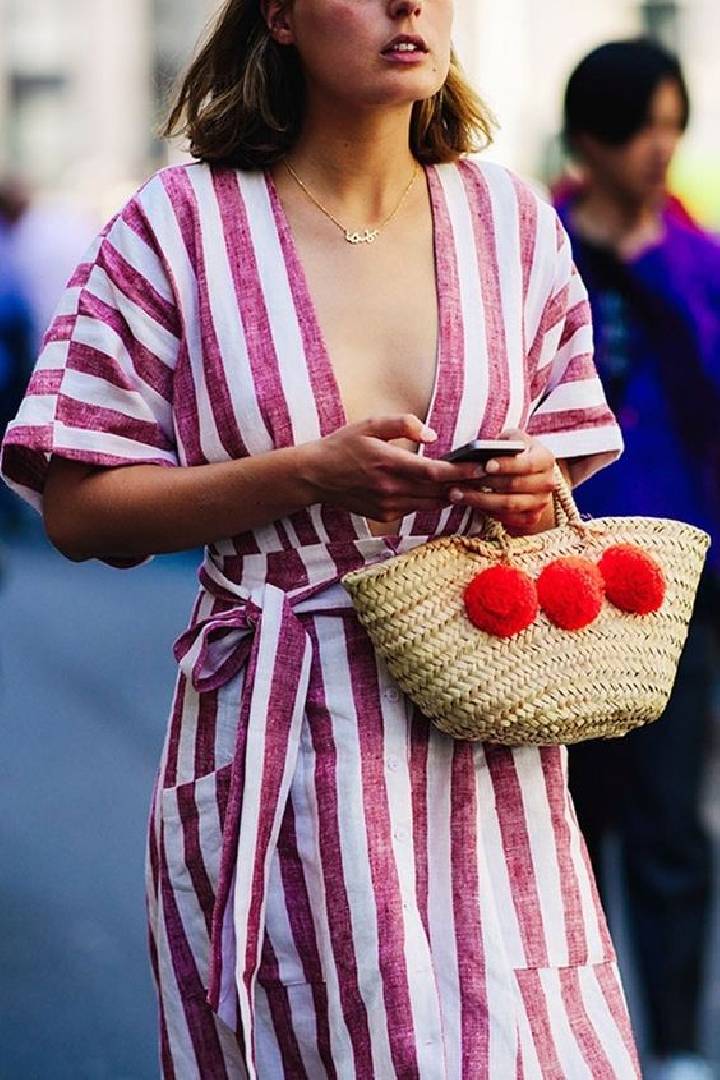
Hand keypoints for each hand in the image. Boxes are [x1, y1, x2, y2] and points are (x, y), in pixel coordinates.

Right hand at [298, 414, 483, 522]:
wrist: (316, 476)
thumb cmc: (344, 446)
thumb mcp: (370, 424)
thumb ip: (403, 425)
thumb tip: (431, 435)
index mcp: (388, 463)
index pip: (432, 472)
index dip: (459, 472)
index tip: (480, 468)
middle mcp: (390, 489)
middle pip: (437, 492)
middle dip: (463, 485)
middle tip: (487, 478)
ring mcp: (387, 505)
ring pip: (429, 504)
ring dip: (451, 495)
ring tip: (473, 485)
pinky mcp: (384, 515)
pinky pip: (415, 508)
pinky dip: (431, 501)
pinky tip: (444, 493)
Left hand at [446, 431, 556, 534]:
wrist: (532, 473)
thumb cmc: (517, 451)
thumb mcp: (514, 439)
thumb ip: (504, 441)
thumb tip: (486, 449)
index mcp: (546, 460)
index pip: (526, 464)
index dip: (506, 465)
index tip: (486, 465)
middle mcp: (548, 483)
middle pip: (514, 487)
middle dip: (485, 483)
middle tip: (460, 480)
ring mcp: (541, 503)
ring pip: (507, 505)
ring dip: (479, 500)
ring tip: (455, 494)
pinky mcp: (531, 518)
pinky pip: (507, 519)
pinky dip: (486, 512)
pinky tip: (468, 504)